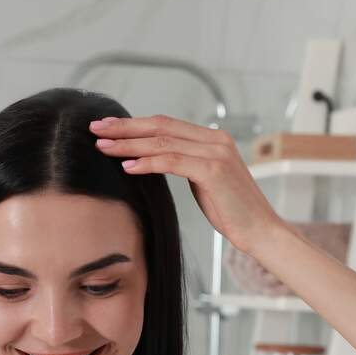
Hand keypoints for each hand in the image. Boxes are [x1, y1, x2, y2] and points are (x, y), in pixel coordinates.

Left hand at [90, 114, 284, 252]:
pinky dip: (147, 162)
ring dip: (129, 145)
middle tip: (96, 129)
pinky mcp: (214, 170)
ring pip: (163, 142)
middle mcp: (215, 139)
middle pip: (160, 126)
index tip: (108, 127)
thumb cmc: (231, 210)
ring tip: (104, 147)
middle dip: (125, 128)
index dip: (134, 124)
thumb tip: (154, 157)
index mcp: (213, 138)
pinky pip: (172, 162)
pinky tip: (127, 166)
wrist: (260, 230)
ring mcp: (216, 153)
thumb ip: (185, 163)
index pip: (166, 124)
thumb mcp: (204, 180)